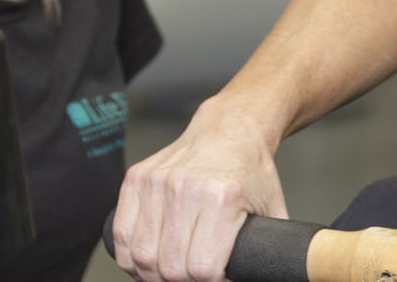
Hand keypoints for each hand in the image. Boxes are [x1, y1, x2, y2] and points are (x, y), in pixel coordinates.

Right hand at [113, 105, 288, 281]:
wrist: (229, 130)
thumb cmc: (250, 172)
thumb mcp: (274, 210)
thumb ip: (273, 247)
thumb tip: (273, 273)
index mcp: (223, 198)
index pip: (204, 269)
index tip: (219, 277)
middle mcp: (187, 189)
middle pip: (171, 267)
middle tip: (194, 277)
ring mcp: (157, 182)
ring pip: (142, 256)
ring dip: (153, 274)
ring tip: (170, 273)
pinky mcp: (137, 179)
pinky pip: (122, 234)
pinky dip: (130, 256)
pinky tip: (146, 260)